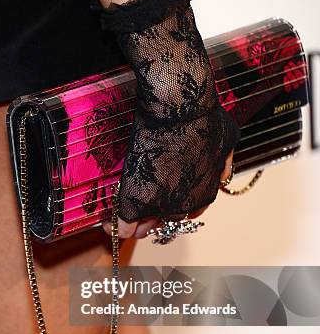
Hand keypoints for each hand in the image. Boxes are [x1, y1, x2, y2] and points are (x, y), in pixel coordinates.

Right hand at [93, 0, 239, 236]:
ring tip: (117, 224)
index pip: (188, 213)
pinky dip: (116, 226)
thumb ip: (223, 162)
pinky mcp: (138, 198)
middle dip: (152, 220)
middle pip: (165, 223)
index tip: (162, 205)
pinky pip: (124, 222)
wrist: (180, 107)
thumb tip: (224, 173)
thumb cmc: (203, 118)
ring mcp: (162, 204)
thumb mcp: (225, 141)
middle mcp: (186, 205)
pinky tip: (108, 226)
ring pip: (144, 226)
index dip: (172, 209)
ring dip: (133, 225)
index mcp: (206, 193)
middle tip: (139, 216)